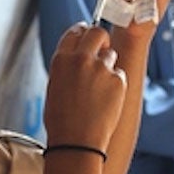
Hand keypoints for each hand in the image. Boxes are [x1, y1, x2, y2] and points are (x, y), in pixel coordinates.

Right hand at [45, 24, 127, 153]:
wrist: (76, 142)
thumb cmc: (62, 121)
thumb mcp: (55, 88)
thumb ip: (67, 67)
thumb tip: (78, 57)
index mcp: (61, 60)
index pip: (75, 31)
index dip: (82, 33)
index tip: (86, 36)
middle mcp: (81, 59)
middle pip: (97, 32)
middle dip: (100, 39)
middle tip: (101, 50)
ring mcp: (102, 68)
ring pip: (110, 54)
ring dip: (107, 65)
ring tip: (98, 89)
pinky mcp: (118, 79)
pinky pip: (119, 74)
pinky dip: (114, 84)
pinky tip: (105, 100)